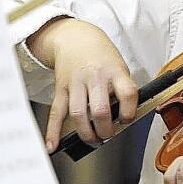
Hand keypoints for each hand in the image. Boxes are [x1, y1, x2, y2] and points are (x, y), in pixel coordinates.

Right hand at [29, 18, 138, 151]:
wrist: (76, 38)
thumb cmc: (101, 56)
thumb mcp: (119, 67)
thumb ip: (121, 90)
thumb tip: (121, 119)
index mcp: (114, 71)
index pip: (127, 93)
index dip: (129, 111)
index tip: (127, 119)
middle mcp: (95, 77)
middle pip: (100, 110)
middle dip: (105, 130)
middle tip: (108, 135)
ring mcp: (76, 84)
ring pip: (78, 114)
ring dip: (86, 133)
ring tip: (93, 140)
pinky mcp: (61, 89)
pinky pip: (56, 112)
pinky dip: (53, 131)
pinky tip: (53, 145)